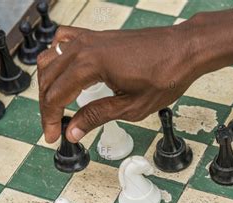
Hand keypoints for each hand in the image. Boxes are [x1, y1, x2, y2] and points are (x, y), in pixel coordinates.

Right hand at [37, 23, 198, 142]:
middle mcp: (86, 46)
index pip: (56, 95)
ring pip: (52, 58)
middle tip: (53, 127)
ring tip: (55, 106)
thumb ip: (97, 116)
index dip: (50, 119)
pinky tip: (62, 72)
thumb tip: (74, 130)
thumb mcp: (131, 106)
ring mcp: (91, 38)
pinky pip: (65, 42)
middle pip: (49, 77)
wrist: (185, 49)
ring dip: (48, 83)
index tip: (52, 136)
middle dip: (47, 105)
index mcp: (90, 64)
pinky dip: (57, 58)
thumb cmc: (166, 74)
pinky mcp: (99, 36)